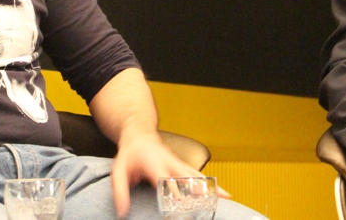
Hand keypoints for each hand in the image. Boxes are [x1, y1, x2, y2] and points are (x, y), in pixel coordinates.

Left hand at [110, 129, 227, 217]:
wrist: (139, 132)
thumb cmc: (130, 153)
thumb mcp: (118, 171)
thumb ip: (120, 192)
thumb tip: (123, 213)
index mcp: (154, 164)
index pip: (166, 181)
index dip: (174, 194)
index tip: (181, 208)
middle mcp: (169, 162)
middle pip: (188, 177)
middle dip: (200, 190)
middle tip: (211, 203)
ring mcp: (178, 162)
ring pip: (197, 175)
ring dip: (211, 185)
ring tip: (226, 197)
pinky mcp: (181, 165)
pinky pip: (197, 175)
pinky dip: (210, 183)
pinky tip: (221, 192)